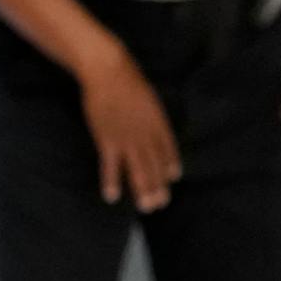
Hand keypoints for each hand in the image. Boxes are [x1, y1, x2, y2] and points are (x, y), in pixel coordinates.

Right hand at [78, 50, 179, 211]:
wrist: (109, 72)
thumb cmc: (128, 84)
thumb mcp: (148, 101)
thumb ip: (152, 119)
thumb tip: (154, 131)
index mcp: (159, 124)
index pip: (168, 149)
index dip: (170, 165)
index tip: (173, 179)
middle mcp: (147, 135)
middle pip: (154, 165)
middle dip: (158, 186)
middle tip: (160, 205)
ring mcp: (128, 138)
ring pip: (138, 169)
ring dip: (143, 190)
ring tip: (147, 208)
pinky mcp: (107, 139)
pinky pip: (110, 165)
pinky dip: (111, 181)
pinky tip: (112, 197)